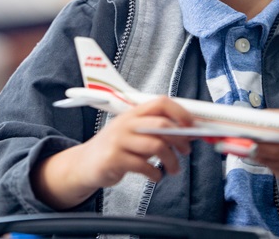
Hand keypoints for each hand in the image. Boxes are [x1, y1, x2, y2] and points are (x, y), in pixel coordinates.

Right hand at [32, 97, 193, 209]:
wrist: (85, 164)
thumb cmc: (115, 148)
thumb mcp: (135, 134)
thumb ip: (158, 132)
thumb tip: (189, 132)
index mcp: (133, 113)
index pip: (161, 103)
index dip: (181, 112)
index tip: (193, 125)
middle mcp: (126, 123)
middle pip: (161, 124)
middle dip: (180, 138)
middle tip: (186, 150)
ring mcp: (118, 140)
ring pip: (156, 145)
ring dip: (171, 160)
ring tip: (174, 168)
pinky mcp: (114, 159)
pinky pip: (144, 166)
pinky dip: (156, 173)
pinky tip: (155, 176)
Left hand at [249, 110, 278, 193]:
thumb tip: (257, 117)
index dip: (263, 144)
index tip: (246, 139)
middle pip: (273, 157)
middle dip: (252, 149)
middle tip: (234, 142)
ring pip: (270, 164)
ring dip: (258, 154)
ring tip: (247, 144)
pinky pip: (274, 170)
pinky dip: (268, 160)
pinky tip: (268, 153)